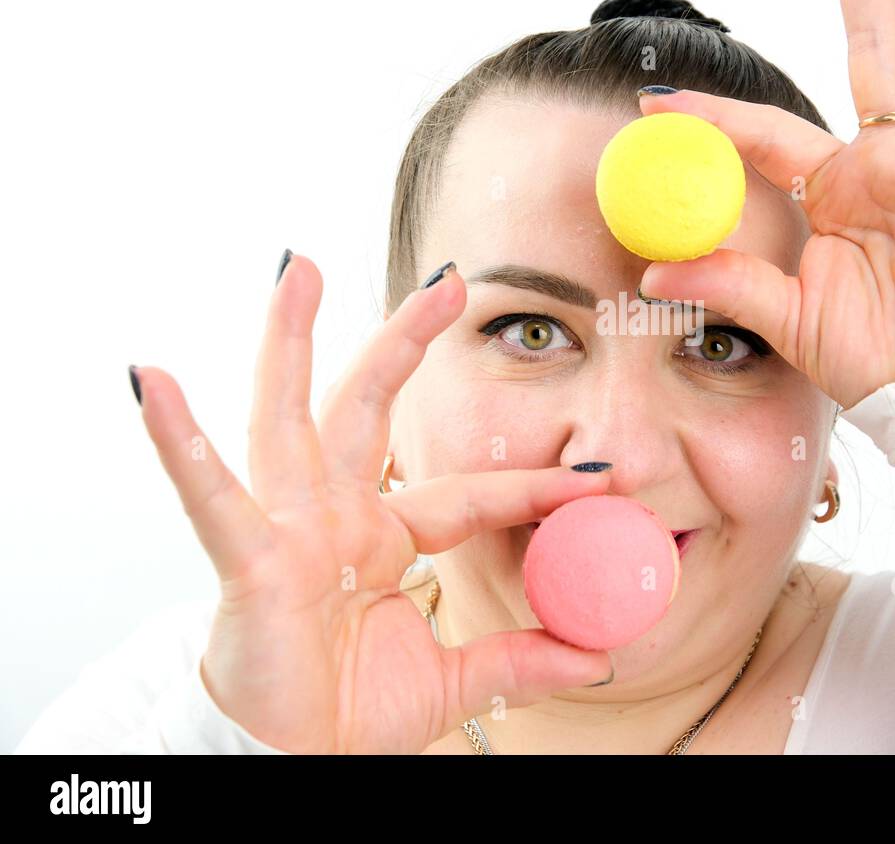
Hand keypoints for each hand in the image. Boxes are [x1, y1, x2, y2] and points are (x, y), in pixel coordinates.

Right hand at [131, 254, 615, 753]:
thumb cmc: (346, 715)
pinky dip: (180, 444)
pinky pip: (212, 500)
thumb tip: (596, 655)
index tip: (599, 474)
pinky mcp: (247, 564)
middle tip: (448, 280)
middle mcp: (333, 518)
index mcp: (381, 538)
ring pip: (289, 419)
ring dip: (290, 341)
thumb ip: (519, 662)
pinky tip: (151, 382)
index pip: (467, 494)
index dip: (531, 485)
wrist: (287, 770)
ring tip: (296, 267)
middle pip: (369, 410)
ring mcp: (287, 532)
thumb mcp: (451, 682)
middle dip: (405, 342)